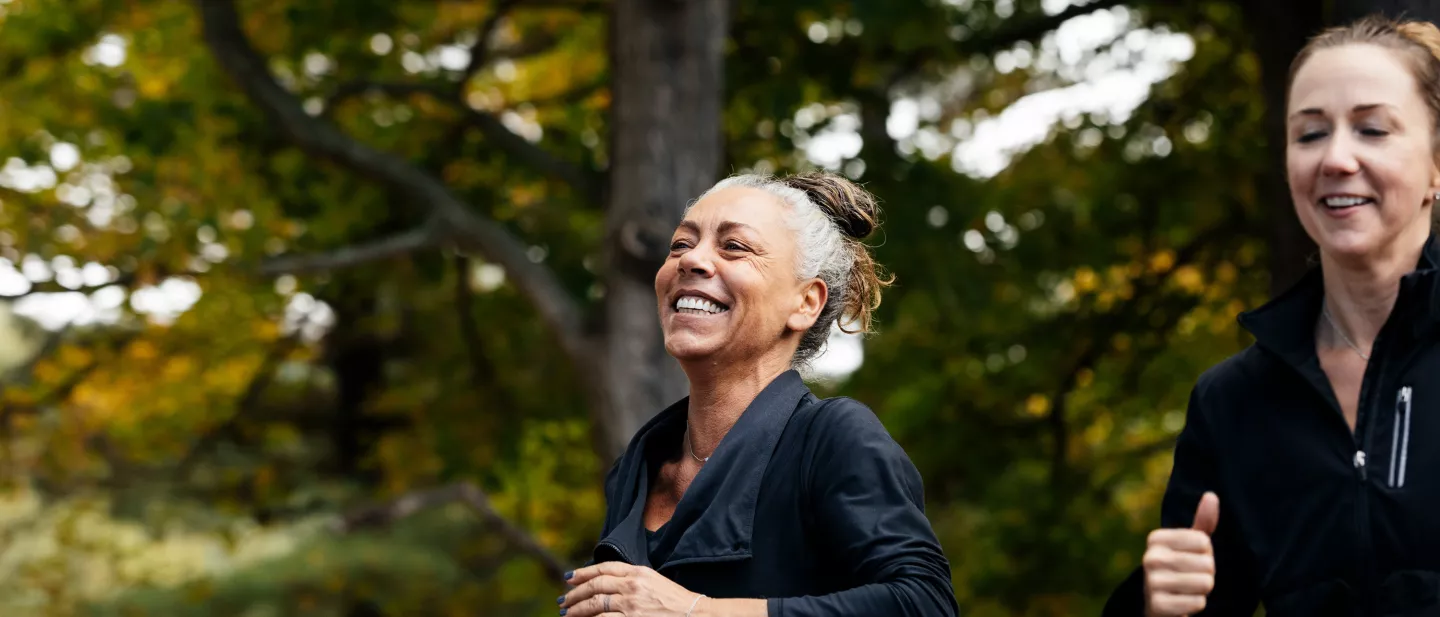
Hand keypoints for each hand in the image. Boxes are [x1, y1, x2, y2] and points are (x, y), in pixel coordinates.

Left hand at [559, 562, 703, 616]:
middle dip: (575, 594)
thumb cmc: (676, 601)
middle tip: (563, 601)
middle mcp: (632, 586)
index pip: (604, 568)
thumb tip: (606, 583)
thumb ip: (632, 578)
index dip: (583, 572)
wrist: (694, 615)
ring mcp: (631, 605)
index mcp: (638, 572)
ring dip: (577, 610)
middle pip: (594, 586)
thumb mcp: (654, 581)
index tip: (569, 578)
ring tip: (567, 614)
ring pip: (594, 605)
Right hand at [1144, 492, 1218, 616]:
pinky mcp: (1157, 605)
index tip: (1192, 560)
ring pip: (1205, 583)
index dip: (1206, 554)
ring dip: (1202, 591)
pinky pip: (1198, 602)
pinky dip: (1195, 606)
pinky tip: (1182, 604)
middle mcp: (1150, 557)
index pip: (1204, 541)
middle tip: (1190, 578)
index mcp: (1156, 539)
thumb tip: (1212, 495)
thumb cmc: (1180, 571)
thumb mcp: (1190, 546)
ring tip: (1186, 591)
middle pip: (1207, 563)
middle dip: (1206, 575)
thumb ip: (1202, 523)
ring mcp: (1152, 582)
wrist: (1159, 606)